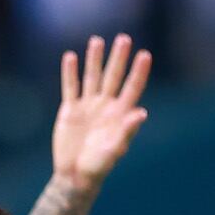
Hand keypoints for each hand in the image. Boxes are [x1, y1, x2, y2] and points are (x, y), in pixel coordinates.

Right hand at [51, 33, 151, 183]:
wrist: (75, 176)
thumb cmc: (98, 167)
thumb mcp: (114, 150)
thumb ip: (127, 131)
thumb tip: (142, 113)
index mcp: (120, 114)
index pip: (132, 88)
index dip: (139, 72)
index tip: (145, 55)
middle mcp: (106, 106)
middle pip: (113, 76)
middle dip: (118, 58)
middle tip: (124, 38)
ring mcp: (88, 106)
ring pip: (92, 77)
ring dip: (94, 59)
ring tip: (97, 40)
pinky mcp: (70, 110)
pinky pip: (70, 87)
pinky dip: (70, 73)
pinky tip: (71, 57)